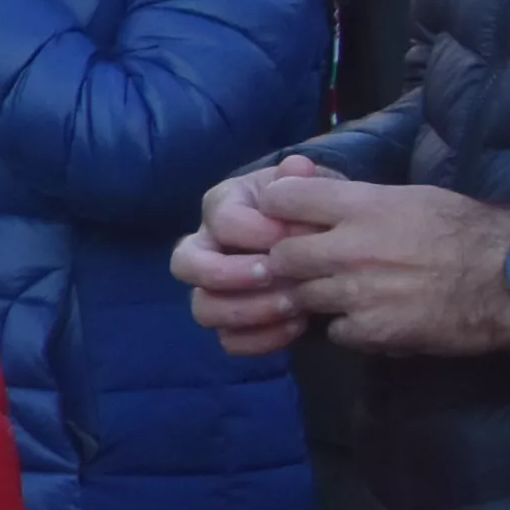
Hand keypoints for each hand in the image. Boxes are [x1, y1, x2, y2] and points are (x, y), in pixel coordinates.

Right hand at [176, 154, 333, 356]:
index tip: (291, 235)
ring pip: (203, 308)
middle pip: (186, 266)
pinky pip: (230, 340)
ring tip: (294, 304)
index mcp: (222, 207)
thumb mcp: (309, 187)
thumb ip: (302, 181)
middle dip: (230, 273)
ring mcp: (214, 289)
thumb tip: (297, 169)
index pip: (219, 219)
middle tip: (273, 273)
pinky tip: (297, 325)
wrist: (323, 240)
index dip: (254, 229)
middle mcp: (205, 247)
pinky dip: (262, 339)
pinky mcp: (232, 321)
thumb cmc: (308, 209)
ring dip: (249, 309)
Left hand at [251, 174, 509, 357]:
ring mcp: (358, 293)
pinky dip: (346, 326)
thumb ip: (358, 199)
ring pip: (302, 296)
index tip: (284, 217)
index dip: (277, 209)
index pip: (282, 199)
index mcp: (362, 207)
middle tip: (308, 263)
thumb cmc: (470, 231)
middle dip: (290, 260)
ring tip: (344, 292)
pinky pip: (335, 330)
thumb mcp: (412, 197)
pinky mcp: (372, 331)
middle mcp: (351, 248)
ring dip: (316, 295)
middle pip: (282, 255)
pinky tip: (370, 318)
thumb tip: (314, 192)